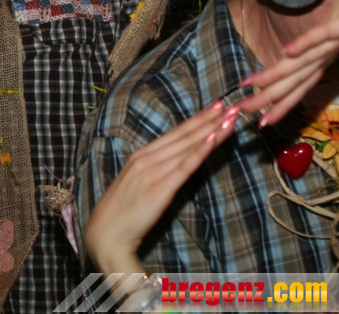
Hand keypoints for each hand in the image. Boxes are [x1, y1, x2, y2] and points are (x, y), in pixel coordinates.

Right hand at [84, 101, 237, 273]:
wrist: (107, 233)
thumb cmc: (122, 211)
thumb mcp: (136, 183)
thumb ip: (154, 171)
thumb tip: (173, 164)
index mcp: (140, 155)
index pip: (175, 133)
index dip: (197, 118)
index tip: (216, 106)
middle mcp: (146, 158)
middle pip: (183, 135)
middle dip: (208, 119)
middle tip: (230, 106)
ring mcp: (152, 172)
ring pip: (187, 147)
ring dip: (210, 131)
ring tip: (229, 118)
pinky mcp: (159, 189)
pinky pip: (184, 167)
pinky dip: (199, 151)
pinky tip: (212, 140)